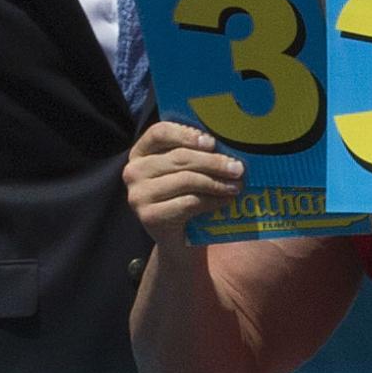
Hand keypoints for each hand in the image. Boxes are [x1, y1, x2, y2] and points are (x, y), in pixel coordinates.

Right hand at [122, 121, 242, 248]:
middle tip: (238, 167)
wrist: (177, 240)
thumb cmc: (184, 197)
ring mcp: (138, 195)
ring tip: (237, 185)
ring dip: (216, 182)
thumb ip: (196, 154)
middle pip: (179, 158)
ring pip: (186, 180)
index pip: (160, 132)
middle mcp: (133, 171)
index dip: (186, 134)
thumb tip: (227, 145)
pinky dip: (212, 201)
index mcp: (141, 152)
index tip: (212, 142)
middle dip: (213, 162)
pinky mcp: (149, 216)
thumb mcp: (186, 171)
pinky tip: (226, 200)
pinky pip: (188, 203)